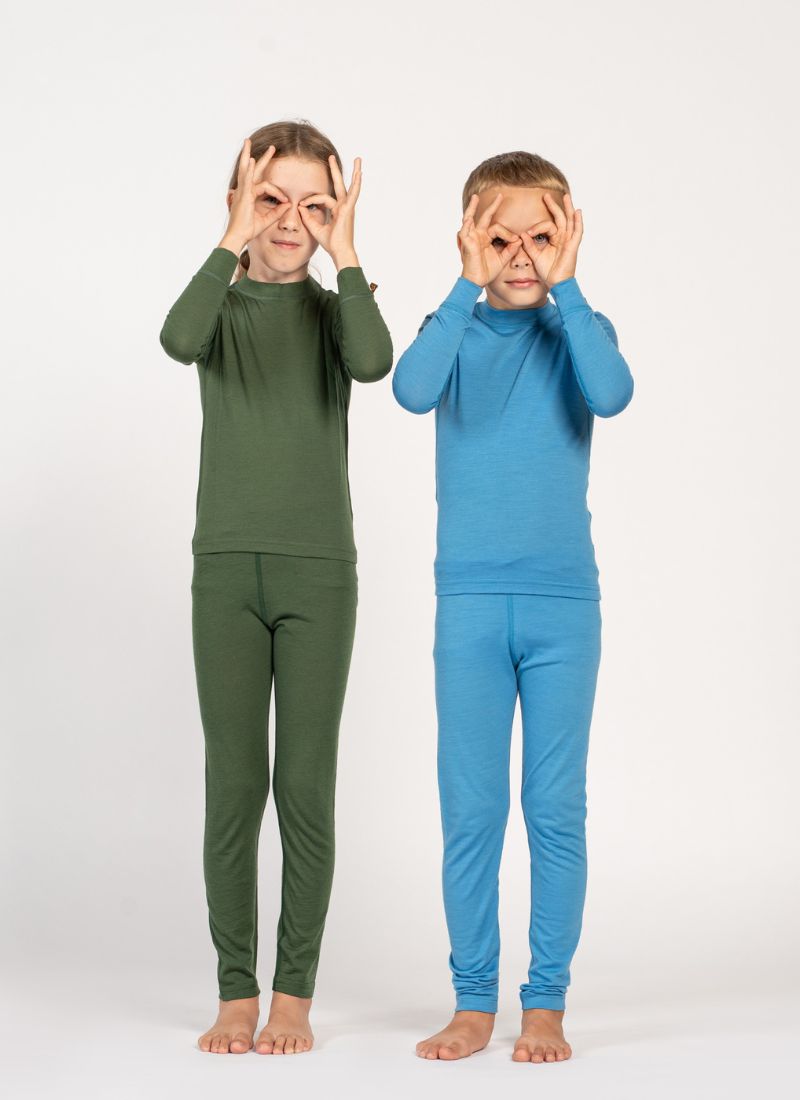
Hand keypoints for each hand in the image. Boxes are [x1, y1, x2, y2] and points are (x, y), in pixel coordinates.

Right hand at [219, 138, 290, 252]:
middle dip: (261, 158)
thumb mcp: (267, 220)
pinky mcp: (243, 195)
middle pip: (252, 169)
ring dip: (247, 154)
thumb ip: (277, 212)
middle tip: (271, 147)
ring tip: (248, 142)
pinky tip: (251, 159)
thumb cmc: (248, 230)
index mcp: (248, 195)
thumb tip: (288, 205)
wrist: (238, 236)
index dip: (277, 191)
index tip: (286, 199)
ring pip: (246, 169)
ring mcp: (242, 191)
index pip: (263, 184)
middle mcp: (244, 191)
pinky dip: (249, 169)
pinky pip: (247, 180)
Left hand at [298, 155, 360, 266]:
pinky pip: (353, 193)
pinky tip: (360, 173)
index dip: (310, 200)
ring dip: (354, 172)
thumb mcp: (315, 229)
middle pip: (339, 185)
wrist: (340, 252)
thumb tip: (299, 206)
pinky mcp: (349, 209)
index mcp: (336, 211)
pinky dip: (357, 183)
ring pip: (349, 186)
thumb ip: (307, 217)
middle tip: (331, 157)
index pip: (322, 199)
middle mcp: (343, 207)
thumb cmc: (331, 244)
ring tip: (358, 159)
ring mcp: (347, 207)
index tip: (301, 205)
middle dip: (334, 171)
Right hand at [458, 193, 522, 286]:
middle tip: (500, 195)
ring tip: (475, 198)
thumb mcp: (503, 258)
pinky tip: (469, 220)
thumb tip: (520, 239)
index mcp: (486, 238)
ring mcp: (471, 239)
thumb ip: (511, 249)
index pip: (498, 228)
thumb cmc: (487, 271)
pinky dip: (466, 226)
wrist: (477, 282)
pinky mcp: (467, 245)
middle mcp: (478, 236)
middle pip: (484, 217)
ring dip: (472, 208)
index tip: (516, 240)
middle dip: (492, 206)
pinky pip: (465, 233)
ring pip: (470, 220)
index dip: (508, 233)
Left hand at [518, 192, 582, 288]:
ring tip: (566, 196)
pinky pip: (578, 232)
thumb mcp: (535, 256)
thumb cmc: (547, 272)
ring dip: (568, 208)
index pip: (547, 226)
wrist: (555, 284)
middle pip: (560, 218)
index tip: (527, 232)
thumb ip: (529, 245)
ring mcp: (569, 241)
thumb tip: (522, 233)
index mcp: (555, 239)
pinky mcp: (573, 246)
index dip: (536, 227)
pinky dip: (578, 221)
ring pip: (570, 221)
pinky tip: (577, 211)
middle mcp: (563, 238)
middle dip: (554, 206)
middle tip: (546, 195)